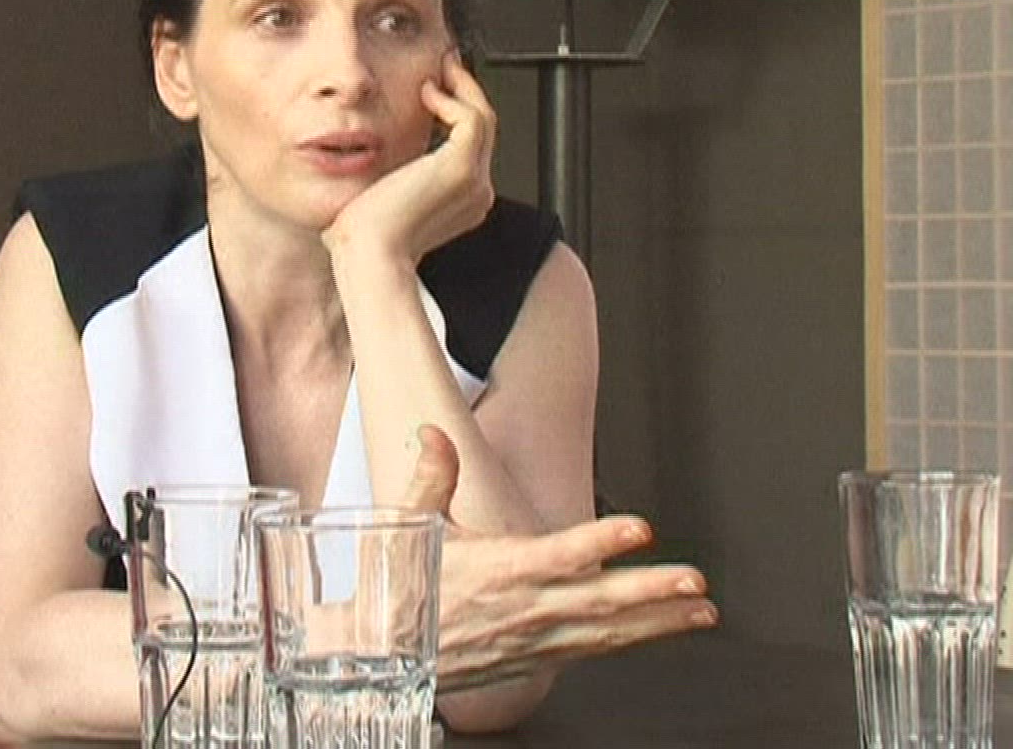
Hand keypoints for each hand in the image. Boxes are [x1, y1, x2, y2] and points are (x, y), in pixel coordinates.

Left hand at [322, 50, 494, 267]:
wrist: (369, 255)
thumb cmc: (363, 239)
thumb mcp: (379, 201)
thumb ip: (387, 179)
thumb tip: (364, 156)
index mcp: (462, 202)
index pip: (470, 147)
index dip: (457, 112)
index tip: (436, 88)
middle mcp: (477, 192)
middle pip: (483, 128)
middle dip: (465, 91)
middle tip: (445, 65)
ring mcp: (474, 180)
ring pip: (483, 118)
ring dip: (463, 87)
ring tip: (442, 66)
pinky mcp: (462, 166)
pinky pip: (472, 119)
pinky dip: (453, 99)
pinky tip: (428, 92)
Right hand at [401, 426, 718, 692]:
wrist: (388, 653)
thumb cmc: (405, 589)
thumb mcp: (410, 528)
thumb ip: (431, 478)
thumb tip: (432, 434)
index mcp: (499, 569)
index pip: (559, 553)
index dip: (601, 540)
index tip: (639, 527)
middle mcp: (526, 606)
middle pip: (599, 600)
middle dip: (651, 591)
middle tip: (693, 580)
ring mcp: (537, 635)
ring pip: (608, 630)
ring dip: (659, 621)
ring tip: (701, 609)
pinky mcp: (541, 654)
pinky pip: (597, 648)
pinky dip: (636, 639)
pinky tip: (666, 629)